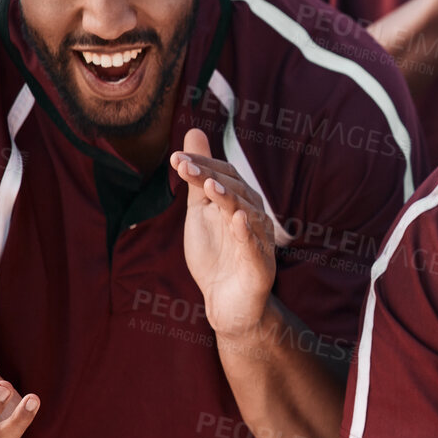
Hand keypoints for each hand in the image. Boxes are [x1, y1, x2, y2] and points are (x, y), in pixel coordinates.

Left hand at [173, 128, 284, 339]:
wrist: (227, 301)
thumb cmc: (216, 254)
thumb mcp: (201, 211)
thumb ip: (197, 177)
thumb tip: (192, 135)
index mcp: (240, 201)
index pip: (224, 175)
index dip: (202, 165)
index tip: (176, 158)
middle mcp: (253, 216)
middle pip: (235, 190)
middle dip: (211, 177)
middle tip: (185, 166)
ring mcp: (258, 241)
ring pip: (247, 214)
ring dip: (230, 199)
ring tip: (211, 186)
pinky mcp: (260, 266)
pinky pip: (254, 247)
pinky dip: (247, 233)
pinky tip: (236, 220)